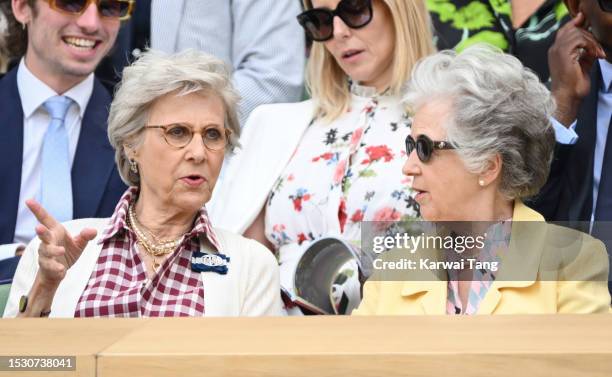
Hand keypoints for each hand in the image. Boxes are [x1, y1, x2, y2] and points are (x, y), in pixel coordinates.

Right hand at [26, 199, 96, 287]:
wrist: (57, 271)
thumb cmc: (67, 252)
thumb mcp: (79, 243)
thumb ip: (85, 236)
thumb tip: (93, 230)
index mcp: (55, 231)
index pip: (45, 219)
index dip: (37, 209)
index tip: (28, 200)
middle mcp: (48, 241)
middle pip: (43, 235)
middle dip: (41, 231)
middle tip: (38, 227)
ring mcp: (45, 254)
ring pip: (46, 251)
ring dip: (53, 250)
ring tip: (61, 251)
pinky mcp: (47, 266)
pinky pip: (51, 266)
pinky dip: (56, 267)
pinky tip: (61, 270)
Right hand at [548, 12, 605, 126]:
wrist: (567, 97)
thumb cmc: (572, 86)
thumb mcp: (582, 64)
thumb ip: (586, 52)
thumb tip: (594, 44)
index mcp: (556, 51)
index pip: (566, 29)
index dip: (578, 25)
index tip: (590, 28)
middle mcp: (554, 49)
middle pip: (572, 28)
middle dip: (590, 36)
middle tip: (598, 50)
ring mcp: (557, 50)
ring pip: (577, 32)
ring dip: (592, 42)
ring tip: (598, 54)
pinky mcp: (563, 53)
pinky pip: (580, 39)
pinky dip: (591, 45)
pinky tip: (595, 55)